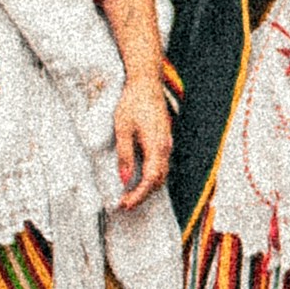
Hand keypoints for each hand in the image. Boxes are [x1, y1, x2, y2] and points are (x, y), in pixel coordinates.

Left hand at [110, 59, 174, 210]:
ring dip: (148, 187)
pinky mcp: (164, 141)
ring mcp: (167, 144)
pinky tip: (140, 179)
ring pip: (162, 174)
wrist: (147, 83)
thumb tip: (125, 178)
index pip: (151, 179)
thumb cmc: (133, 103)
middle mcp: (165, 148)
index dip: (139, 195)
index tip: (125, 204)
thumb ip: (125, 155)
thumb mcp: (123, 128)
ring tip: (130, 195)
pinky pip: (161, 165)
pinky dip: (152, 177)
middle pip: (159, 181)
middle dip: (143, 195)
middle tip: (125, 204)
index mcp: (156, 146)